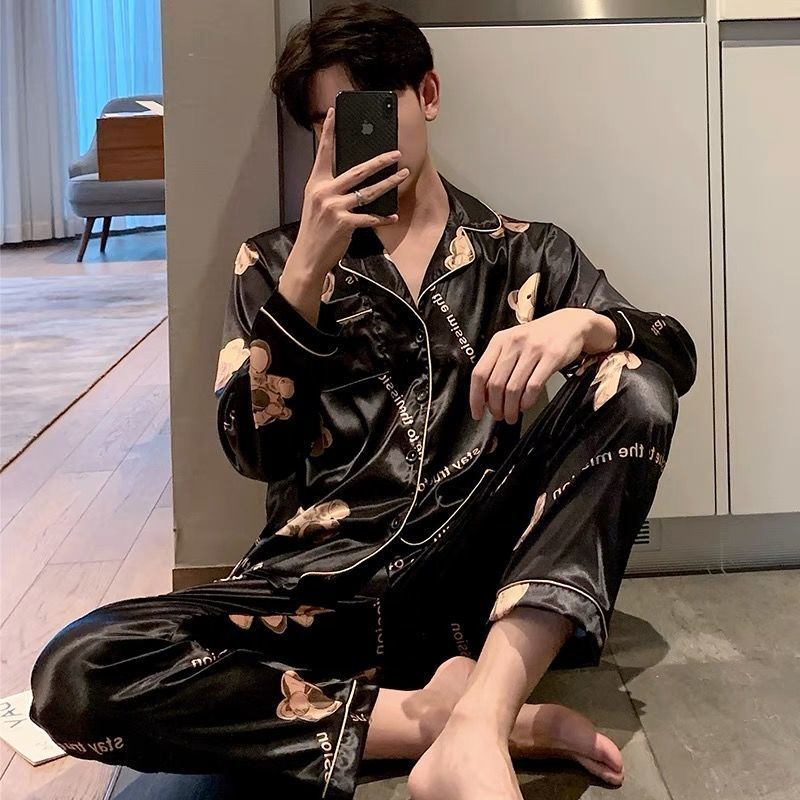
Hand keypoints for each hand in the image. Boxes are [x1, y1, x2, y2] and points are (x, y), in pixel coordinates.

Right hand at [290, 106, 409, 278]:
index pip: (323, 153)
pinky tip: (393, 215)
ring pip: (368, 192)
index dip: (329, 132)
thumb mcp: (316, 203)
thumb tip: (353, 178)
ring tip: (402, 175)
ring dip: (388, 183)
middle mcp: (325, 192)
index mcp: (316, 184)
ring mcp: (335, 208)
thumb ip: (330, 188)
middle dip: (379, 161)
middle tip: (395, 153)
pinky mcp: (344, 224)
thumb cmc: (315, 229)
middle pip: (357, 171)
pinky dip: (383, 217)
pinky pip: (370, 217)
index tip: (333, 112)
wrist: (309, 255)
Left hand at [469, 308, 610, 423]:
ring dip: (511, 408)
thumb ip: (499, 364)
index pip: (480, 373)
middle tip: (500, 416)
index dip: (475, 397)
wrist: (571, 324)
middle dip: (495, 406)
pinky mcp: (551, 356)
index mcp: (499, 341)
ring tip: (512, 416)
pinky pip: (533, 386)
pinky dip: (527, 401)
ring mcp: (533, 349)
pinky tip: (526, 406)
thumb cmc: (540, 337)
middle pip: (496, 384)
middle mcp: (513, 343)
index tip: (477, 412)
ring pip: (513, 388)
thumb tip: (485, 395)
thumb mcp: (514, 343)